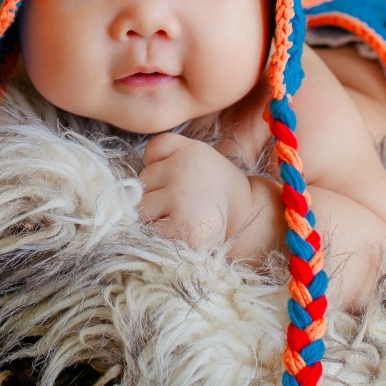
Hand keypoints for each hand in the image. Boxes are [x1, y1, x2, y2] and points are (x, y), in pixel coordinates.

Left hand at [138, 134, 252, 248]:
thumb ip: (170, 154)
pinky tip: (184, 231)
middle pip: (144, 181)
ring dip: (157, 215)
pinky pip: (152, 230)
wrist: (248, 222)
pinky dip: (165, 235)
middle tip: (185, 201)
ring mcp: (181, 198)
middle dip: (158, 193)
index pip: (152, 150)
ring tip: (183, 216)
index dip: (160, 166)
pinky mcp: (181, 227)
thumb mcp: (200, 157)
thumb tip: (137, 179)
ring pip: (144, 206)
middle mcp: (183, 169)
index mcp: (190, 150)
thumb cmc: (219, 192)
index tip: (179, 178)